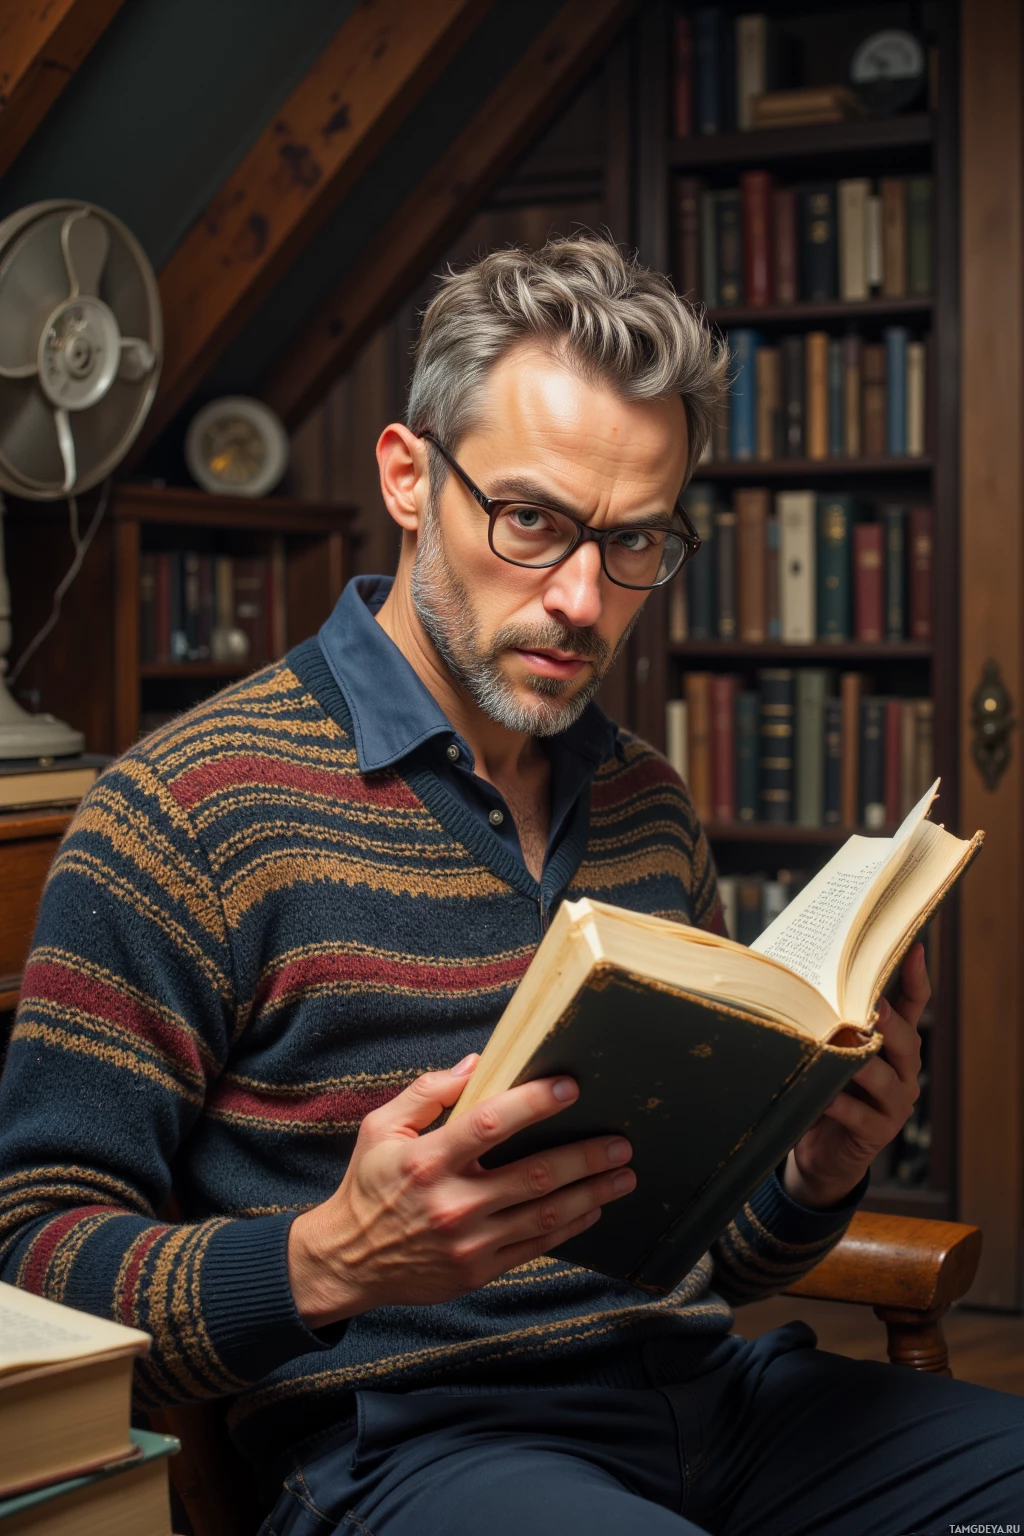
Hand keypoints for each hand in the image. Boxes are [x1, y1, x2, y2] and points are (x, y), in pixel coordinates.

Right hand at [286, 1054, 635, 1327]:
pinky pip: (535, 1247)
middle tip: (620, 1142)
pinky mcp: (478, 1271)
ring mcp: (469, 1242)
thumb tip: (475, 1065)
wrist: (347, 1261)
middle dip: (584, 1157)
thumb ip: (427, 1094)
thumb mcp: (381, 1128)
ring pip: (544, 1215)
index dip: (533, 1104)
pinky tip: (592, 1208)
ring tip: (623, 1175)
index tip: (569, 1088)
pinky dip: (569, 1227)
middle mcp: (452, 1203)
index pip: (490, 1124)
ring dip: (590, 1193)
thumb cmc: (368, 1186)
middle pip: (533, 1175)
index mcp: (428, 1161)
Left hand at [783, 943, 929, 1209]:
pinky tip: (820, 1097)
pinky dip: (839, 1103)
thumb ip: (822, 1020)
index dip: (916, 979)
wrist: (819, 1153)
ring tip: (837, 1047)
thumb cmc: (820, 1088)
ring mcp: (895, 1102)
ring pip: (885, 1075)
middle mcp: (903, 1070)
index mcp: (893, 1044)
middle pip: (905, 1038)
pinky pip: (860, 1114)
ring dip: (860, 1061)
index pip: (912, 1007)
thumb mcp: (825, 1051)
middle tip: (867, 1003)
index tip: (916, 948)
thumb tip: (788, 971)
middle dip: (887, 1020)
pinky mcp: (879, 1131)